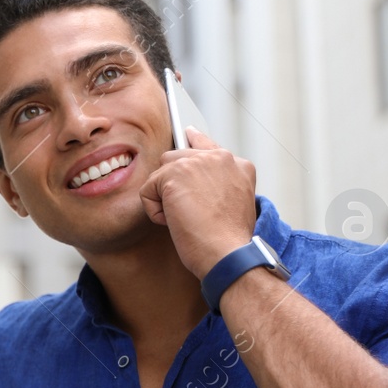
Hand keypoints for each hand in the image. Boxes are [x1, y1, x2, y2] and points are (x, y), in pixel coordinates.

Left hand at [138, 126, 257, 278]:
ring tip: (184, 219)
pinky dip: (154, 212)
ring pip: (161, 172)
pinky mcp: (175, 174)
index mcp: (239, 166)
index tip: (188, 134)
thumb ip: (219, 186)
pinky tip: (174, 222)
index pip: (209, 146)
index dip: (195, 142)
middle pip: (178, 157)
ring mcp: (198, 163)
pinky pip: (148, 190)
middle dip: (172, 184)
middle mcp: (221, 158)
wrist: (228, 252)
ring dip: (164, 199)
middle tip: (184, 212)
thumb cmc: (229, 240)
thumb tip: (193, 184)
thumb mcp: (234, 206)